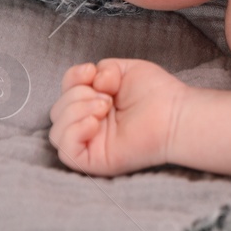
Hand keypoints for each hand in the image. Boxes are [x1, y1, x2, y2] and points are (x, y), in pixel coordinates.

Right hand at [48, 59, 184, 176]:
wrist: (174, 114)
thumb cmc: (156, 93)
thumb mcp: (125, 69)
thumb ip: (102, 69)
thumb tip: (91, 81)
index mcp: (93, 104)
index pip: (65, 91)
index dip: (71, 78)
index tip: (91, 72)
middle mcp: (89, 124)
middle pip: (57, 110)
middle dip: (78, 96)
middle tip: (107, 99)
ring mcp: (90, 144)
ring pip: (56, 131)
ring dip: (76, 112)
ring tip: (105, 108)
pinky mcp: (93, 161)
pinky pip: (65, 151)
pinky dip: (74, 132)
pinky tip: (94, 123)